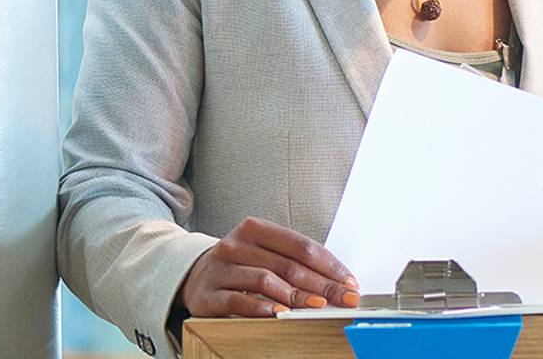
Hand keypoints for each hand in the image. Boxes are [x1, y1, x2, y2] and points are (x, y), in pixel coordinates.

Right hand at [176, 218, 360, 317]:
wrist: (193, 276)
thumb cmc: (239, 264)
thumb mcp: (263, 252)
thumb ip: (294, 262)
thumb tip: (337, 283)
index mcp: (255, 229)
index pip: (301, 246)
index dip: (329, 265)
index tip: (349, 282)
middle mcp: (237, 244)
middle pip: (288, 265)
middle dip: (322, 284)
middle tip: (344, 299)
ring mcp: (221, 268)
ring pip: (265, 279)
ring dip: (296, 295)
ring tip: (317, 306)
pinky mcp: (209, 294)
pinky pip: (238, 300)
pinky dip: (261, 307)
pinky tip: (280, 314)